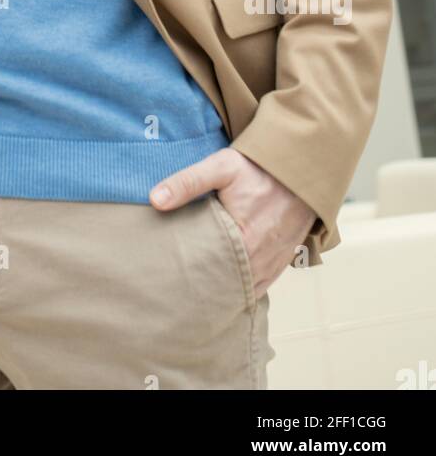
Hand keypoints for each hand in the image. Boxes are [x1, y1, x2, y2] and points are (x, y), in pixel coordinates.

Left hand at [149, 148, 317, 294]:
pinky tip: (224, 285)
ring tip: (196, 288)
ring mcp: (273, 262)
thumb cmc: (258, 167)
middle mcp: (261, 258)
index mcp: (245, 240)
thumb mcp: (222, 166)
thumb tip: (155, 200)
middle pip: (226, 283)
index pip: (209, 271)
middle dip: (204, 285)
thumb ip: (188, 182)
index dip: (189, 275)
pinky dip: (243, 286)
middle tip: (177, 286)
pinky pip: (260, 284)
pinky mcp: (282, 260)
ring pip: (243, 287)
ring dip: (224, 287)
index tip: (169, 275)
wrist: (300, 168)